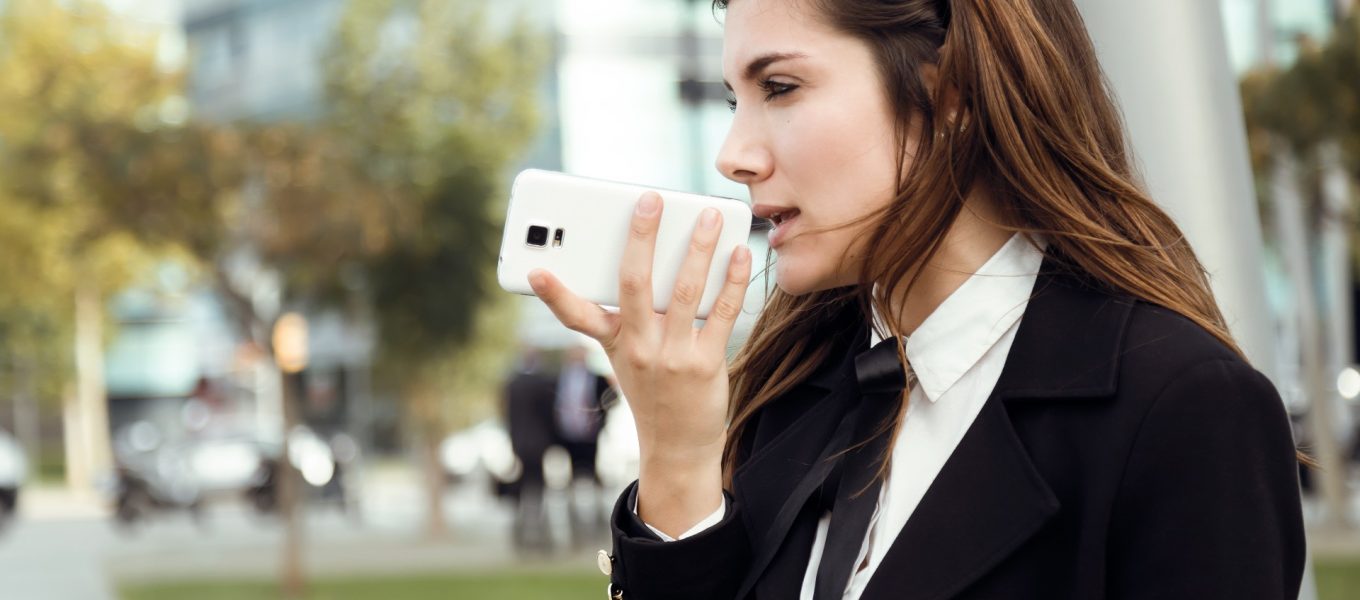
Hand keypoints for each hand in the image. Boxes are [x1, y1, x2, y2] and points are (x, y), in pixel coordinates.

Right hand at [528, 191, 750, 534]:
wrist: (677, 447)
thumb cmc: (652, 390)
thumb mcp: (627, 356)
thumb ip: (631, 313)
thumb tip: (651, 257)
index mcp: (613, 342)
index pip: (575, 315)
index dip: (552, 293)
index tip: (534, 270)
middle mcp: (638, 348)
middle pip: (634, 283)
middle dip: (641, 237)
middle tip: (651, 200)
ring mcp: (671, 357)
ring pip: (684, 290)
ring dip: (699, 248)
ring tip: (710, 216)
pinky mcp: (706, 364)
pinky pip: (720, 313)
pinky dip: (731, 280)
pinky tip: (738, 255)